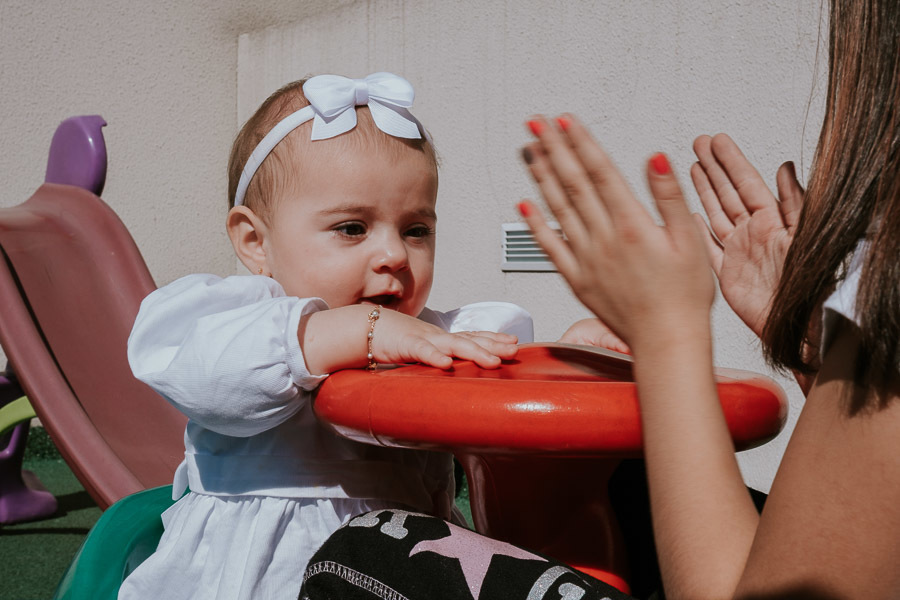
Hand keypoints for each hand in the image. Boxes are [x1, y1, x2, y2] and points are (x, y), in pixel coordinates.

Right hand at [300, 305, 518, 373]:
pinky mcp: (403, 344)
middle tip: (514, 350)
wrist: (361, 327)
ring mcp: (421, 339)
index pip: (471, 336)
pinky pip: (421, 351)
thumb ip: (434, 360)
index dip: (493, 339)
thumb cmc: (390, 340)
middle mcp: (435, 336)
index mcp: (439, 338)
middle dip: (493, 344)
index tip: (515, 342)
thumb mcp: (419, 351)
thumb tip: (451, 374)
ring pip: (452, 344)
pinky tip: (447, 364)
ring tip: (492, 361)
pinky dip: (434, 357)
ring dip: (474, 352)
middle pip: (470, 339)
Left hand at [519, 115, 714, 353]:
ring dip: (541, 176)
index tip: (563, 119)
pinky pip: (549, 247)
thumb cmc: (685, 296)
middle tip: (535, 122)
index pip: (599, 172)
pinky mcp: (577, 280)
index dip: (579, 142)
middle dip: (553, 148)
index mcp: (632, 225)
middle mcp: (603, 239)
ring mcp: (586, 259)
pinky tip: (523, 203)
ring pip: (557, 209)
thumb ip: (670, 197)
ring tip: (528, 149)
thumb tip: (655, 157)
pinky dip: (535, 224)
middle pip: (572, 183)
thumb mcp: (690, 241)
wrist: (666, 341)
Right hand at [691, 133, 803, 337]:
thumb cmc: (807, 286)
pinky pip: (708, 247)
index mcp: (772, 223)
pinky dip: (698, 231)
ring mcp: (739, 253)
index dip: (730, 161)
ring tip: (692, 168)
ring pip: (715, 214)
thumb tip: (787, 169)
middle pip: (727, 193)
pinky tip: (690, 216)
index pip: (746, 183)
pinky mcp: (728, 275)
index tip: (717, 142)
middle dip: (713, 168)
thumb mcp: (804, 236)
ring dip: (704, 191)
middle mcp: (753, 235)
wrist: (798, 327)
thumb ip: (794, 202)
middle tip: (699, 145)